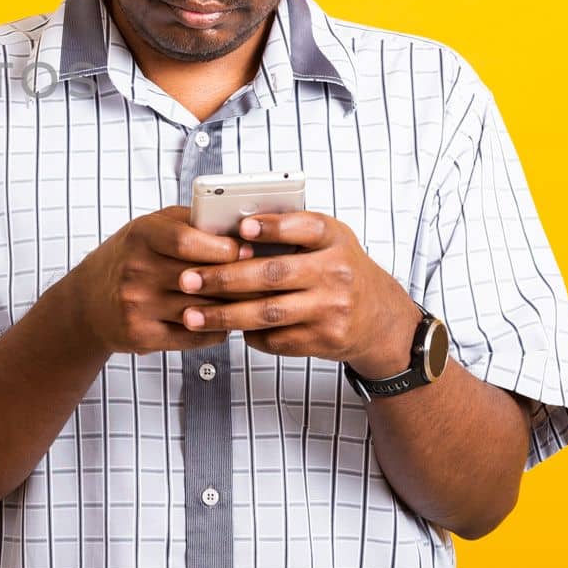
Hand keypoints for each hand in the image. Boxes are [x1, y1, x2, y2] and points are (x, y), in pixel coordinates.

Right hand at [68, 205, 243, 355]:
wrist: (87, 303)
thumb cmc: (128, 258)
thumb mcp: (149, 228)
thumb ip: (190, 221)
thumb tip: (239, 224)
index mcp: (140, 236)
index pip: (188, 241)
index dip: (224, 247)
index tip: (248, 250)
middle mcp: (135, 271)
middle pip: (202, 279)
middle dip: (240, 280)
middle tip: (265, 279)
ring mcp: (137, 306)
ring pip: (204, 309)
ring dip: (233, 307)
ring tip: (252, 301)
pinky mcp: (142, 336)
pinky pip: (196, 336)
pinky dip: (217, 330)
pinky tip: (224, 320)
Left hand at [171, 211, 420, 376]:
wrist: (380, 319)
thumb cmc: (340, 269)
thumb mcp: (328, 240)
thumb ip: (290, 231)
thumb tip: (229, 229)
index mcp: (334, 238)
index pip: (305, 227)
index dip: (273, 228)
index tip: (241, 229)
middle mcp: (337, 272)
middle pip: (273, 274)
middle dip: (224, 278)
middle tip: (188, 279)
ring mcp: (332, 309)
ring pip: (269, 312)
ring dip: (224, 315)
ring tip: (190, 314)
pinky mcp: (325, 339)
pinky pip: (276, 338)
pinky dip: (247, 334)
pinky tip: (225, 328)